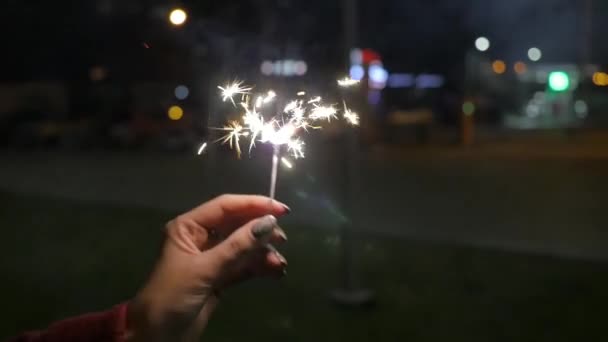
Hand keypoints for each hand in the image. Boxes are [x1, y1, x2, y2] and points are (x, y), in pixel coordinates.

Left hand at [126, 194, 289, 340]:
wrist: (157, 336)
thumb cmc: (172, 296)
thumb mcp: (204, 269)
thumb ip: (237, 246)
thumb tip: (268, 223)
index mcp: (188, 227)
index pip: (225, 207)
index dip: (253, 205)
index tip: (281, 210)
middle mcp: (200, 238)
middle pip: (236, 225)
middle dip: (260, 230)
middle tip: (282, 239)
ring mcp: (211, 258)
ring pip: (243, 247)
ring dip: (262, 252)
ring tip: (279, 263)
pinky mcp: (219, 278)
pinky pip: (243, 266)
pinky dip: (259, 267)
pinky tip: (275, 272)